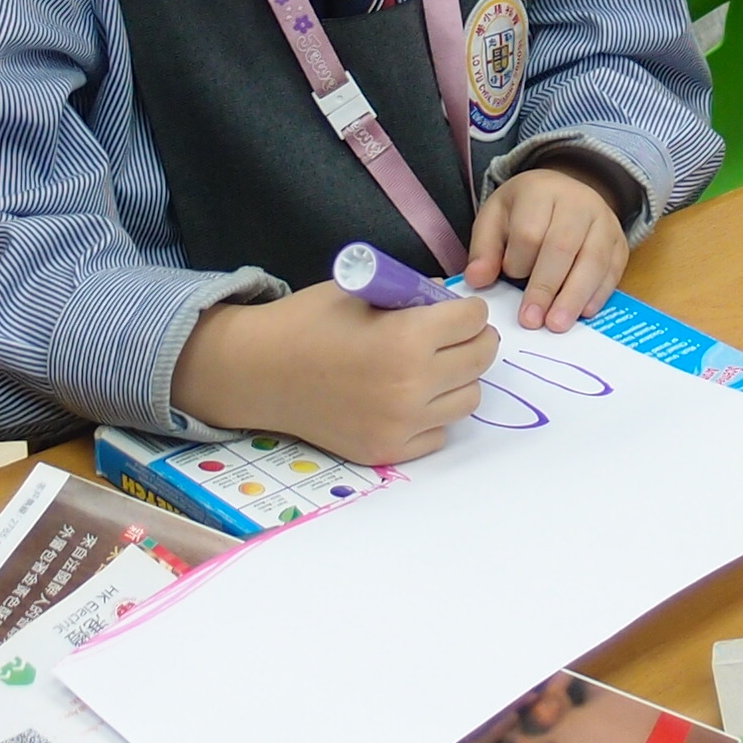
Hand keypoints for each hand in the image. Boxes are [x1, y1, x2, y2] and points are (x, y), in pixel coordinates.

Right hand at [171, 280, 498, 465]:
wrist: (261, 372)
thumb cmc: (308, 323)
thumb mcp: (363, 291)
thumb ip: (412, 294)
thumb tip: (451, 300)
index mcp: (408, 338)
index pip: (473, 320)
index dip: (468, 309)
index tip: (458, 310)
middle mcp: (413, 385)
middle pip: (480, 359)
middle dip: (474, 340)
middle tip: (456, 335)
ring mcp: (402, 424)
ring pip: (469, 399)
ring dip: (459, 379)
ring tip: (434, 367)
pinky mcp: (390, 450)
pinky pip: (439, 432)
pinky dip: (433, 414)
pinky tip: (410, 397)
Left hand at [466, 158, 631, 331]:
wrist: (566, 192)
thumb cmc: (526, 211)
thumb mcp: (496, 219)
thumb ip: (484, 249)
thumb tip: (477, 280)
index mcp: (540, 191)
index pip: (529, 232)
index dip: (518, 262)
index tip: (508, 278)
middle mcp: (578, 202)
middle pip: (562, 247)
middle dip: (545, 288)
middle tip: (532, 320)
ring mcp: (604, 221)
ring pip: (592, 260)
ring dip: (574, 297)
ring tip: (557, 324)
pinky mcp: (620, 242)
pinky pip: (613, 270)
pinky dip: (599, 294)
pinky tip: (583, 313)